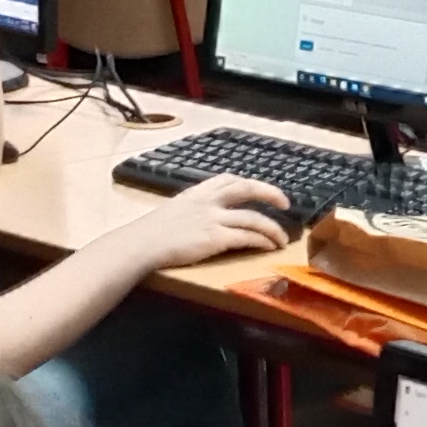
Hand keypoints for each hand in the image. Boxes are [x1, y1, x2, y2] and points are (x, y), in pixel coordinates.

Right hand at [121, 177, 292, 270]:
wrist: (140, 244)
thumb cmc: (150, 233)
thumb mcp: (173, 211)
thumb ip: (192, 209)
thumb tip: (203, 218)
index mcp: (197, 192)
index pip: (229, 179)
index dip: (249, 183)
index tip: (261, 190)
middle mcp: (208, 201)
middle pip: (247, 189)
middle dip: (270, 194)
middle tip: (286, 203)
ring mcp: (212, 218)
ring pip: (254, 218)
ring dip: (273, 228)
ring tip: (281, 239)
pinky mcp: (215, 238)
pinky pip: (247, 237)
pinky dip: (262, 240)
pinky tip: (268, 246)